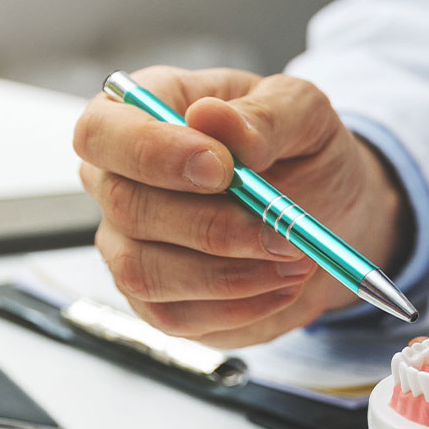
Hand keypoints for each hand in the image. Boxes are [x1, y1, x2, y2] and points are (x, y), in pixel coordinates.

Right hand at [74, 66, 409, 347]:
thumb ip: (263, 114)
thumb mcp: (302, 112)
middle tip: (284, 232)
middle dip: (212, 227)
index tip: (222, 169)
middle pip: (127, 208)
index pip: (103, 131)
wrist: (325, 212)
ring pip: (144, 272)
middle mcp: (118, 180)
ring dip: (228, 275)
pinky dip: (237, 307)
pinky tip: (283, 286)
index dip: (153, 153)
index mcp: (140, 114)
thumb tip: (211, 119)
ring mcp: (127, 244)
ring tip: (295, 259)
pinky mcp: (153, 299)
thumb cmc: (300, 150)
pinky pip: (174, 315)